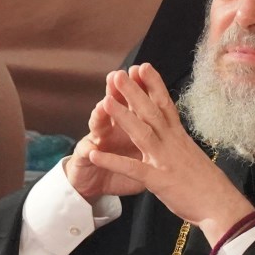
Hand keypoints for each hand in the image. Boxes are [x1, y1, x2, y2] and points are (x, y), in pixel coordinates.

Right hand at [63, 71, 149, 203]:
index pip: (133, 102)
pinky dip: (89, 152)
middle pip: (114, 106)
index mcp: (126, 126)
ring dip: (100, 114)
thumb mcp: (140, 157)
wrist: (90, 184)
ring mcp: (93, 142)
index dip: (138, 87)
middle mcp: (108, 129)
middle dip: (119, 92)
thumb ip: (150, 141)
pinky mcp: (83, 159)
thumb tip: (171, 127)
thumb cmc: (117, 170)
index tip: (145, 70)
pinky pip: (86, 155)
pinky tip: (91, 150)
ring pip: (97, 125)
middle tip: (122, 75)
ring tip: (104, 104)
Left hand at [85, 64, 254, 243]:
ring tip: (105, 101)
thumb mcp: (193, 158)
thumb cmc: (209, 185)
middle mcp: (173, 144)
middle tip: (119, 73)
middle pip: (151, 112)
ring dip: (122, 116)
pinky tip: (94, 154)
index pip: (166, 106)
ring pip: (142, 133)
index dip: (154, 85)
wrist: (223, 208)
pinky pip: (132, 168)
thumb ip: (180, 145)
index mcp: (180, 138)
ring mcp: (165, 161)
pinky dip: (112, 161)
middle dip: (134, 92)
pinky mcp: (159, 181)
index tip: (143, 67)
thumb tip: (175, 137)